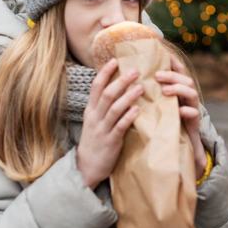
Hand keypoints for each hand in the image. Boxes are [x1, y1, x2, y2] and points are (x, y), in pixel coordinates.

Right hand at [76, 59, 142, 187]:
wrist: (86, 167)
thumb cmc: (96, 142)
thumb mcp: (96, 121)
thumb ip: (105, 107)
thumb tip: (120, 89)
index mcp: (91, 110)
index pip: (96, 87)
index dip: (105, 72)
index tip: (116, 60)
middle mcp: (95, 117)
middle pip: (107, 94)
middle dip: (120, 81)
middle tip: (135, 70)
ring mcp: (102, 129)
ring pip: (114, 109)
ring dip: (128, 96)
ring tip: (140, 87)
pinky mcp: (111, 142)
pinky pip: (120, 127)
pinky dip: (128, 117)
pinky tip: (138, 109)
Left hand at [155, 55, 207, 178]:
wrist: (173, 147)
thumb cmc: (160, 123)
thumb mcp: (154, 105)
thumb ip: (148, 92)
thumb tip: (128, 76)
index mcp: (176, 90)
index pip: (178, 70)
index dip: (172, 61)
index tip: (161, 53)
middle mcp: (186, 97)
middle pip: (185, 78)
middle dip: (172, 75)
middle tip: (156, 76)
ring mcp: (192, 108)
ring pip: (192, 92)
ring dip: (179, 89)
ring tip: (164, 91)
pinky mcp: (194, 123)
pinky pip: (194, 114)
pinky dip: (187, 111)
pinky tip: (179, 111)